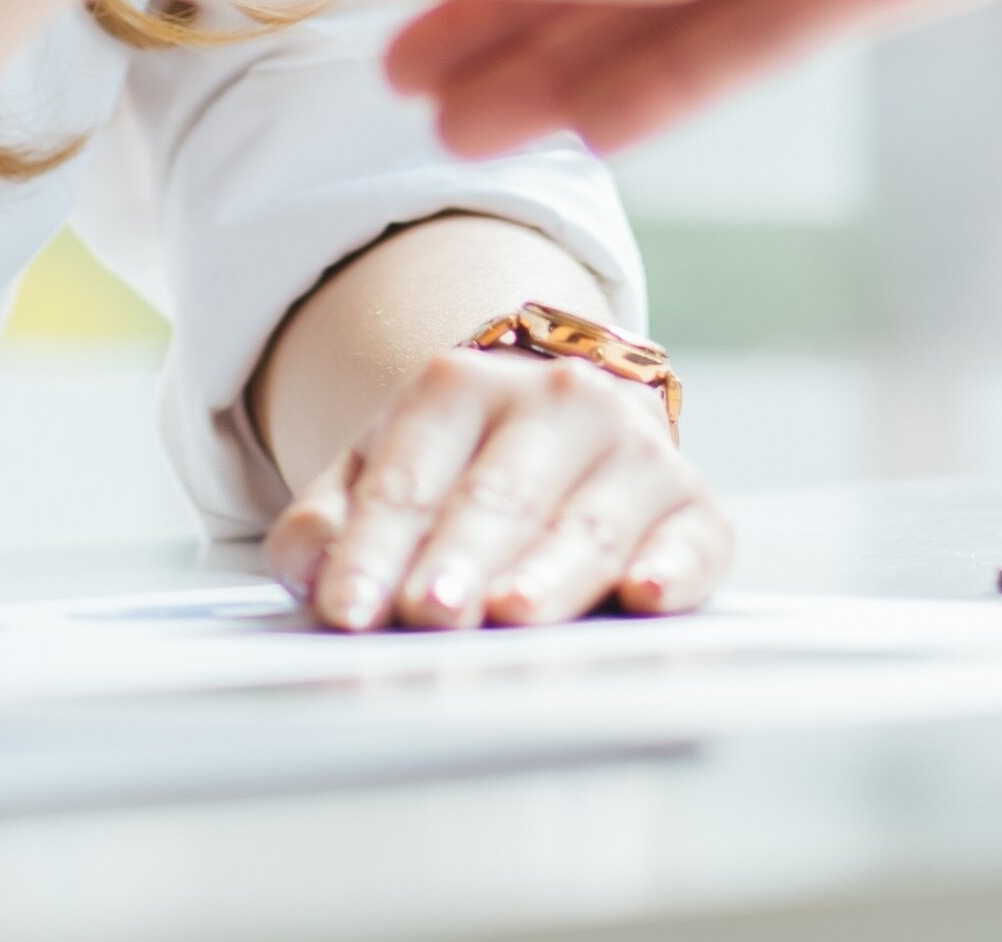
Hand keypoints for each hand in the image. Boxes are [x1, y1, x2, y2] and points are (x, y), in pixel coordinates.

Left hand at [267, 346, 725, 629]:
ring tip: (513, 613)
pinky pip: (692, 540)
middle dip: (460, 558)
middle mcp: (559, 403)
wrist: (566, 420)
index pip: (407, 479)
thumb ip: (331, 523)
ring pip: (588, 523)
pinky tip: (646, 595)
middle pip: (498, 497)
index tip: (347, 610)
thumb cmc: (461, 468)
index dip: (373, 549)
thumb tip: (307, 569)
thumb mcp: (382, 471)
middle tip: (429, 612)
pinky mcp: (693, 506)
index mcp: (462, 388)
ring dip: (549, 572)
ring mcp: (633, 450)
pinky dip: (672, 569)